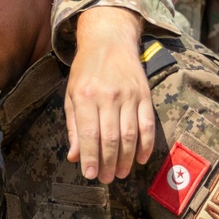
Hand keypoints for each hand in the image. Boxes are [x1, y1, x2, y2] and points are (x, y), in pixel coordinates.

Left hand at [65, 7, 154, 182]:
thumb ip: (73, 126)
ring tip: (122, 173)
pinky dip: (146, 144)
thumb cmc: (85, 71)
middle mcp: (108, 95)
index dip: (90, 157)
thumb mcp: (71, 95)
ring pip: (130, 134)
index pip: (89, 134)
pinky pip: (148, 124)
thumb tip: (74, 156)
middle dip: (109, 163)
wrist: (109, 40)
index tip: (90, 175)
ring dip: (127, 158)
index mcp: (85, 95)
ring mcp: (129, 95)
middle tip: (107, 178)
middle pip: (111, 138)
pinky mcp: (145, 94)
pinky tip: (141, 158)